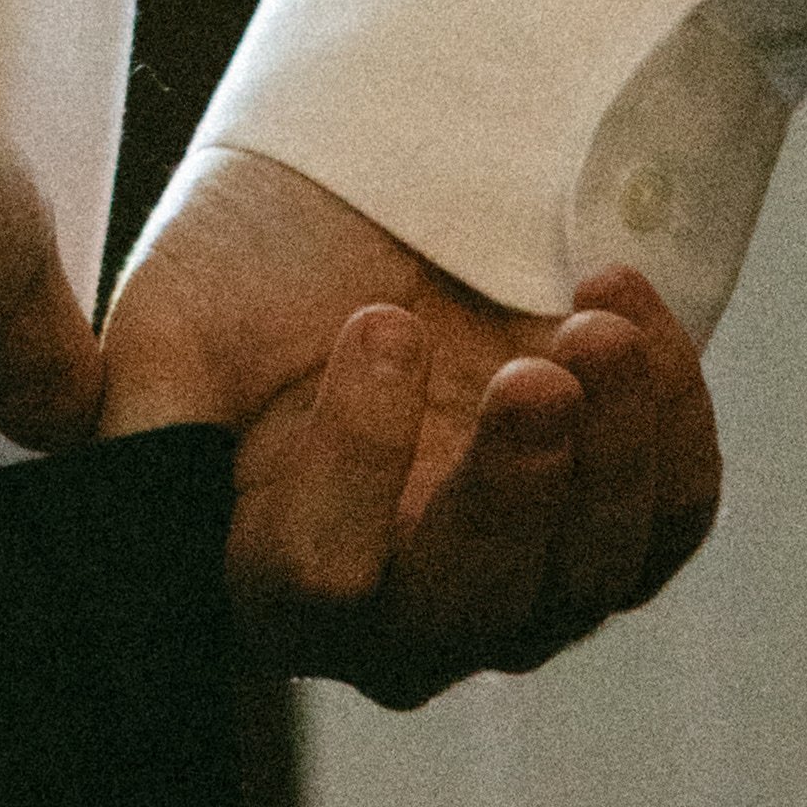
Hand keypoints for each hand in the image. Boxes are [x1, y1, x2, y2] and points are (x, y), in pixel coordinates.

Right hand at [98, 141, 721, 704]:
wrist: (368, 192)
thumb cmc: (255, 264)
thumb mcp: (170, 324)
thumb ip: (142, 425)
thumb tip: (134, 505)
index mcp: (274, 585)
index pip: (319, 583)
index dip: (356, 466)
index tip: (377, 324)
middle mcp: (401, 614)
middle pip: (472, 610)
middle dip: (514, 490)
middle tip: (535, 372)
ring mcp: (521, 580)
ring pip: (590, 576)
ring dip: (613, 453)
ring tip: (600, 321)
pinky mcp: (617, 527)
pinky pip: (672, 516)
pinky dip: (672, 420)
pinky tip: (627, 305)